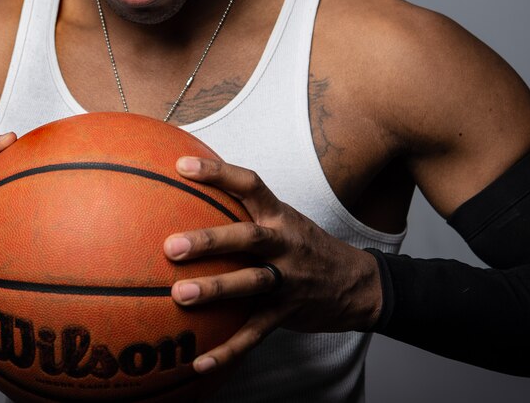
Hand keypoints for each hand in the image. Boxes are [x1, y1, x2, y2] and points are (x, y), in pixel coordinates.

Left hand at [163, 155, 382, 371]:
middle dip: (210, 241)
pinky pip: (255, 333)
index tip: (182, 166)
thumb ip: (245, 207)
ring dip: (216, 289)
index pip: (250, 185)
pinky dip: (228, 350)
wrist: (357, 284)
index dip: (218, 173)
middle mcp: (284, 245)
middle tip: (172, 246)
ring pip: (251, 283)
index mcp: (280, 216)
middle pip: (248, 238)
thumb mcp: (283, 218)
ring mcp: (288, 280)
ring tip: (180, 295)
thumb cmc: (304, 246)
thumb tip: (193, 190)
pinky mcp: (287, 313)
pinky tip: (199, 362)